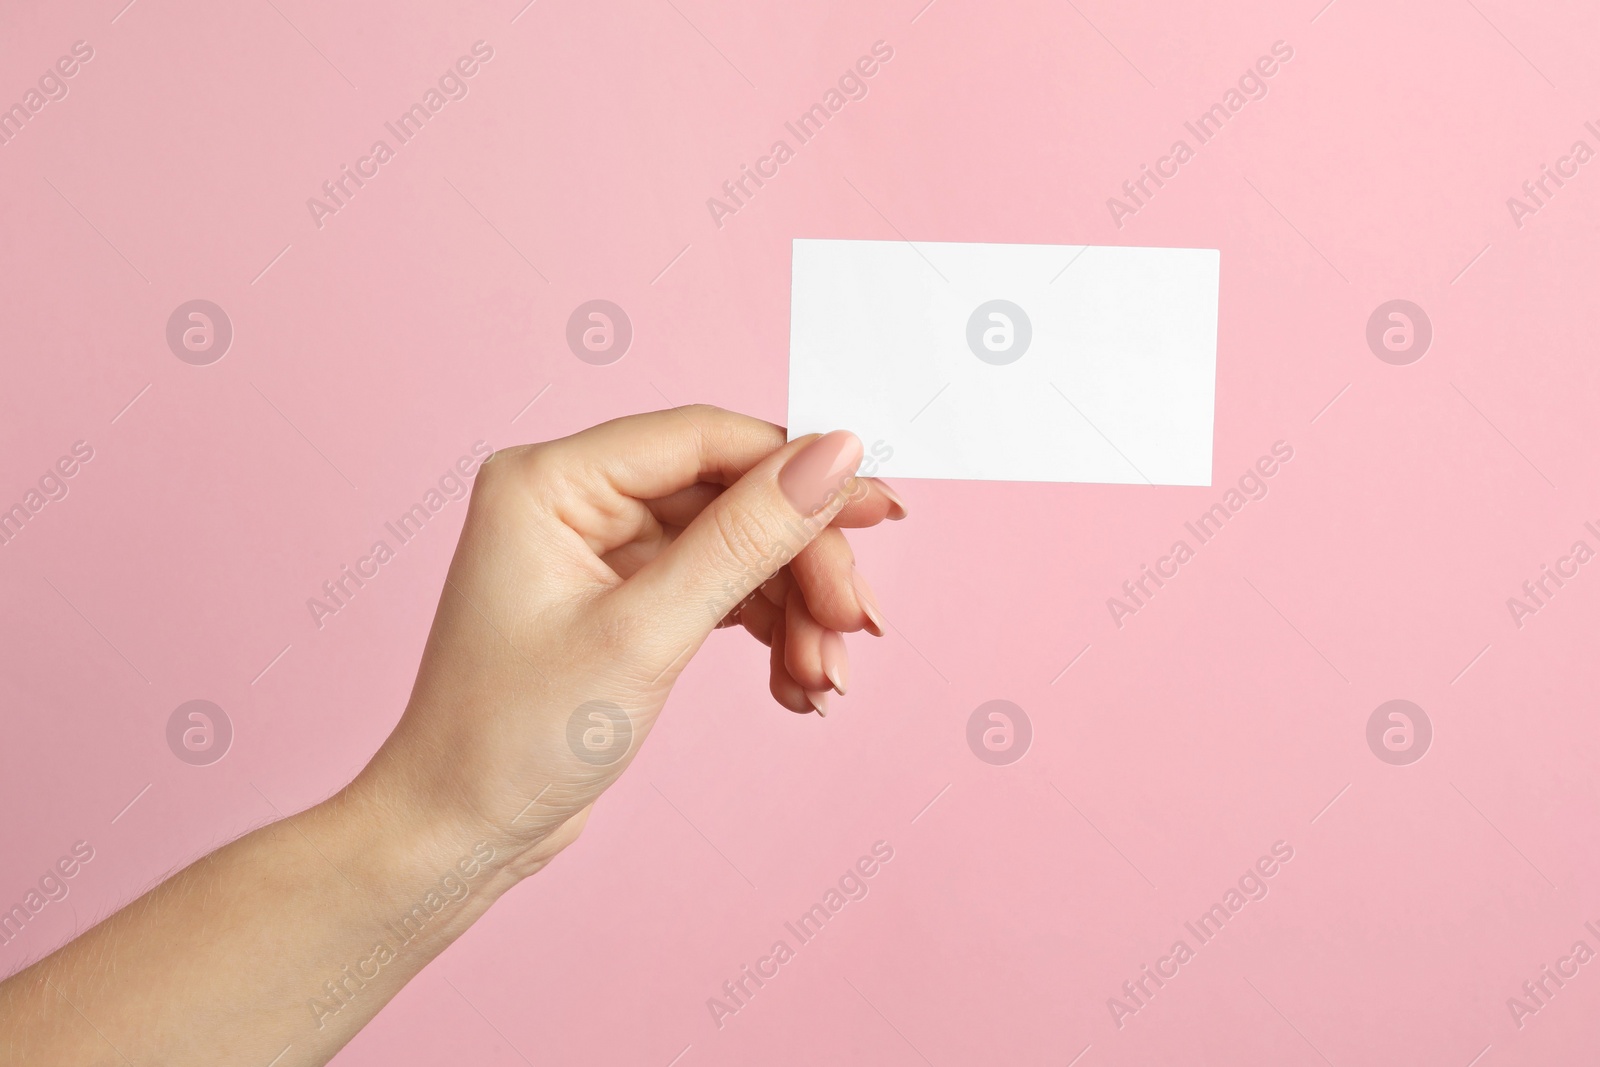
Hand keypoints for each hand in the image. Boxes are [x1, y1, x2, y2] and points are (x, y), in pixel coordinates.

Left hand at [356, 406, 906, 879]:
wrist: (460, 837)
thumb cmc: (513, 739)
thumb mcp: (646, 634)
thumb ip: (745, 539)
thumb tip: (833, 457)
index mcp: (551, 480)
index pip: (705, 439)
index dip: (798, 471)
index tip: (874, 511)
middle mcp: (573, 499)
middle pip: (730, 497)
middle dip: (801, 564)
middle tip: (855, 624)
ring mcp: (600, 550)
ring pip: (734, 547)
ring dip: (792, 610)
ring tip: (822, 679)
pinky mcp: (622, 599)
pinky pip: (718, 590)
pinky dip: (764, 633)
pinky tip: (795, 684)